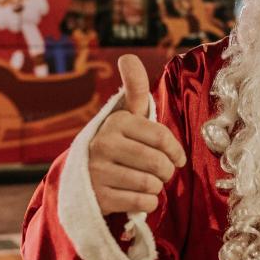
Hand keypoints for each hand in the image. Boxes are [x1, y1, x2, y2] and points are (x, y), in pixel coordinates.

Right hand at [88, 54, 186, 215]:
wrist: (83, 177)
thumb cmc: (118, 142)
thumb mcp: (126, 116)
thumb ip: (134, 88)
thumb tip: (128, 56)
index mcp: (117, 121)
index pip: (162, 137)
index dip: (176, 151)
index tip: (176, 157)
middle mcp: (104, 143)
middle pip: (159, 163)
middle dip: (167, 172)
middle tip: (161, 173)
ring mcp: (98, 171)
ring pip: (151, 184)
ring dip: (156, 187)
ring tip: (148, 182)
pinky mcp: (98, 196)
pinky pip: (141, 202)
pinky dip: (147, 202)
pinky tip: (138, 196)